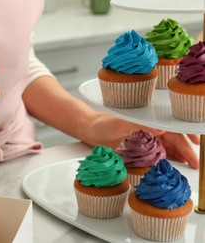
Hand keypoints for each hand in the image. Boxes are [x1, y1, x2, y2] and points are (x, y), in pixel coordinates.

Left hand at [82, 112, 198, 168]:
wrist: (90, 130)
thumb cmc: (103, 123)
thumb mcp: (120, 123)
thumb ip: (139, 124)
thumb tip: (160, 129)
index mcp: (147, 120)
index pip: (171, 128)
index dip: (185, 136)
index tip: (196, 144)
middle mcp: (149, 129)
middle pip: (173, 139)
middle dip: (186, 150)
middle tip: (195, 163)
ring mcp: (145, 138)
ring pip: (167, 146)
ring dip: (179, 154)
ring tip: (190, 164)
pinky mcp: (139, 147)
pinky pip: (157, 153)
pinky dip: (167, 158)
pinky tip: (175, 163)